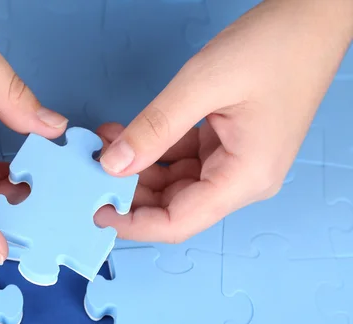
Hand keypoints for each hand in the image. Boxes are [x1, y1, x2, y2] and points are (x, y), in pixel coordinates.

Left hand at [96, 0, 352, 243]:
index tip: (95, 211)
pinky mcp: (224, 145)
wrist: (311, 20)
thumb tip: (112, 164)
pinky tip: (124, 133)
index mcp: (245, 178)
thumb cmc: (275, 47)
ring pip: (172, 183)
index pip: (178, 222)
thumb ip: (155, 128)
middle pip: (173, 205)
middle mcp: (240, 180)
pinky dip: (151, 149)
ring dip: (136, 166)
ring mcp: (232, 163)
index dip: (133, 223)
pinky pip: (180, 159)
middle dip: (129, 190)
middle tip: (91, 169)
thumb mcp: (203, 85)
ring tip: (104, 144)